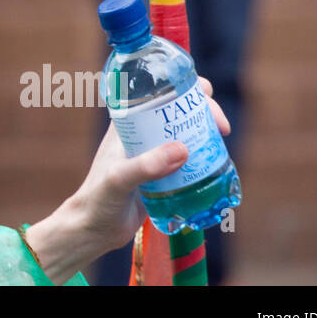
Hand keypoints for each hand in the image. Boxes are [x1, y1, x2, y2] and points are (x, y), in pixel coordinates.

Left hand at [68, 76, 230, 255]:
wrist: (94, 229)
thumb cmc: (98, 199)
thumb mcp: (120, 179)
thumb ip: (146, 166)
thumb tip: (183, 150)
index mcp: (127, 121)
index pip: (158, 91)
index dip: (185, 88)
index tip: (207, 100)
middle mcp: (142, 131)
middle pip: (179, 108)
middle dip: (205, 110)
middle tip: (222, 129)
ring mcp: (154, 151)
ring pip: (187, 131)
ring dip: (207, 132)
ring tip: (222, 144)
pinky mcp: (164, 173)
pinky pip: (189, 156)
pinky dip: (205, 155)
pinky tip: (218, 164)